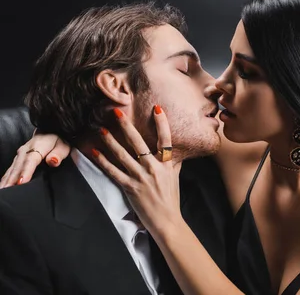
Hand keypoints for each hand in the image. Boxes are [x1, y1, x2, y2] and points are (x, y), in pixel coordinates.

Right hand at [0, 130, 70, 187]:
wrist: (50, 132)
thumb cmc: (58, 141)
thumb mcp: (63, 146)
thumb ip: (58, 154)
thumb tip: (53, 161)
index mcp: (38, 145)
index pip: (31, 160)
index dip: (26, 171)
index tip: (21, 182)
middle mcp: (26, 149)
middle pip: (18, 166)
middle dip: (12, 179)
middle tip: (8, 191)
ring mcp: (20, 154)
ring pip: (12, 168)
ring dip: (7, 179)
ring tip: (3, 191)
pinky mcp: (17, 158)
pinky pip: (10, 169)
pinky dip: (6, 177)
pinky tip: (3, 186)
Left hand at [91, 106, 182, 235]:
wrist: (167, 220)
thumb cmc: (171, 198)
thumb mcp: (175, 176)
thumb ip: (172, 161)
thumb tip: (174, 150)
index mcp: (166, 164)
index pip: (166, 139)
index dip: (162, 123)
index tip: (157, 108)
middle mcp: (154, 168)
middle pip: (139, 143)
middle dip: (126, 127)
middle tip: (116, 113)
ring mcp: (141, 178)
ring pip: (123, 155)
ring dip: (110, 141)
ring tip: (101, 130)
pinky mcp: (130, 188)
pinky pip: (113, 172)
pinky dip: (103, 162)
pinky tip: (94, 152)